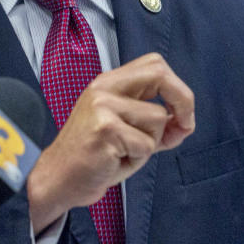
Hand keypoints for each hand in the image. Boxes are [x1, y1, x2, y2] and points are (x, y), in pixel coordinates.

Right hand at [27, 52, 194, 231]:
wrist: (58, 179)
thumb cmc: (93, 156)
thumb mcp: (124, 130)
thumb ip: (155, 124)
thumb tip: (185, 123)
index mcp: (109, 83)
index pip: (155, 64)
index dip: (177, 86)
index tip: (182, 112)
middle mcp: (105, 88)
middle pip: (159, 74)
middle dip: (183, 101)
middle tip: (185, 126)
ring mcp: (103, 107)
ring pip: (158, 119)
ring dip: (150, 144)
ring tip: (125, 153)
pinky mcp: (105, 130)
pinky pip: (146, 145)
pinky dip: (138, 160)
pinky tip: (115, 161)